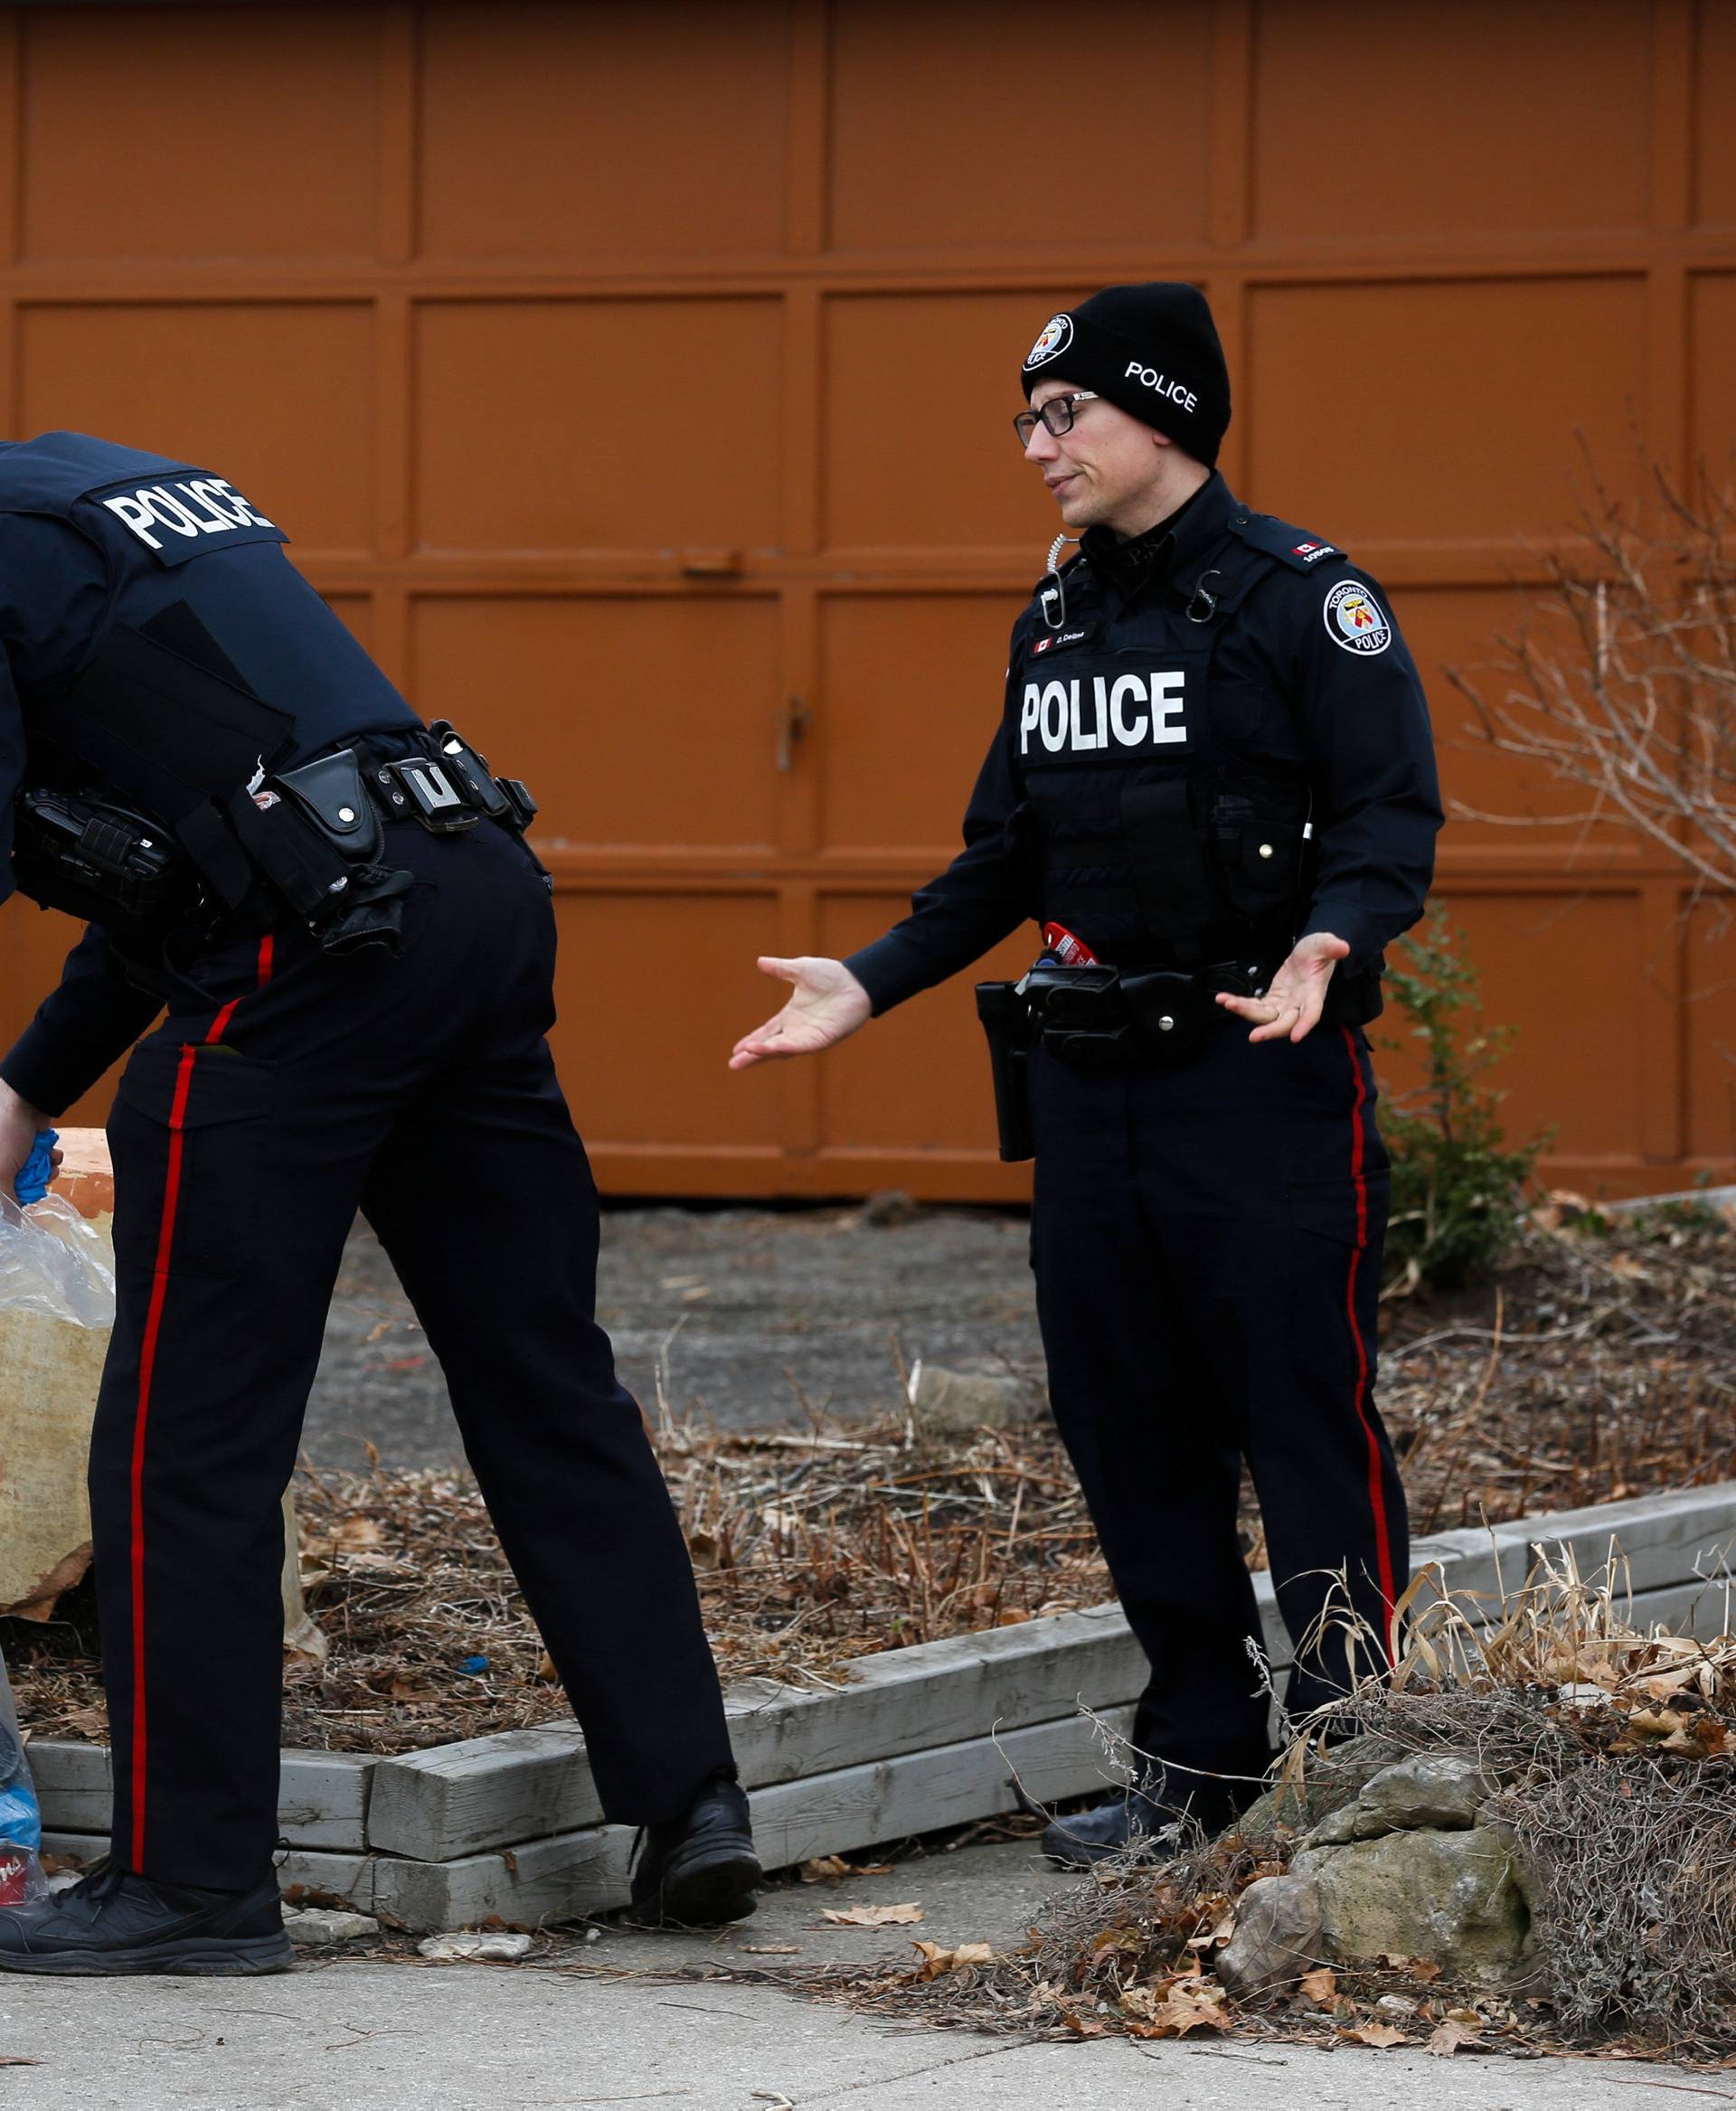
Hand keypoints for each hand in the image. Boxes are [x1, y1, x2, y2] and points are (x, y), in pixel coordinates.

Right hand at [0, 1078, 55, 1202]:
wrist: (26, 1103)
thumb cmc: (5, 1136)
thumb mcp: (1, 1173)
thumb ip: (6, 1200)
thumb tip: (12, 1226)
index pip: (4, 1194)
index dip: (14, 1198)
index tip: (24, 1199)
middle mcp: (1, 1163)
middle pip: (18, 1186)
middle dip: (33, 1183)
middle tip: (39, 1178)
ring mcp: (15, 1153)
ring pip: (34, 1173)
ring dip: (45, 1170)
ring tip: (49, 1163)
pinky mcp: (31, 1145)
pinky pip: (43, 1160)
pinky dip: (51, 1158)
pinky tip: (53, 1153)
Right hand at [729, 957, 872, 1070]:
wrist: (856, 980)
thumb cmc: (832, 975)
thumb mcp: (800, 970)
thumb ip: (780, 969)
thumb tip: (760, 962)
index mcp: (791, 1017)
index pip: (767, 1033)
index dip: (752, 1041)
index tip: (736, 1049)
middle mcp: (798, 1030)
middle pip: (770, 1047)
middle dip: (752, 1056)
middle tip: (733, 1065)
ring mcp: (810, 1036)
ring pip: (782, 1050)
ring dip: (764, 1053)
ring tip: (745, 1055)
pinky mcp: (822, 1039)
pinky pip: (799, 1046)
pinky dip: (782, 1048)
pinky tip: (767, 1049)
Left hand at [1215, 932, 1349, 1043]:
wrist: (1311, 954)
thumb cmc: (1320, 950)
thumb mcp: (1325, 943)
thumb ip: (1332, 946)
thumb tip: (1343, 947)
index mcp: (1314, 993)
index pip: (1312, 1013)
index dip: (1305, 1025)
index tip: (1295, 1038)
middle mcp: (1299, 1005)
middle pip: (1284, 1023)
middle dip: (1269, 1031)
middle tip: (1253, 1037)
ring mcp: (1284, 1005)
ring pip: (1264, 1017)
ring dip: (1245, 1012)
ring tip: (1227, 1002)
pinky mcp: (1272, 1001)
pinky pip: (1255, 1007)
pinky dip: (1240, 1004)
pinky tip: (1223, 999)